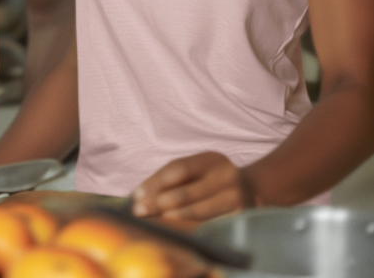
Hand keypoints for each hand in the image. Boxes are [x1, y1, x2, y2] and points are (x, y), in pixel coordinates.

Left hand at [131, 152, 255, 221]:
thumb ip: (172, 178)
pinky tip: (178, 232)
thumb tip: (141, 194)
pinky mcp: (241, 219)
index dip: (156, 182)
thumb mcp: (199, 170)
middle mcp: (226, 175)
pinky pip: (210, 225)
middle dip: (159, 202)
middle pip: (187, 191)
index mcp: (212, 159)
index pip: (179, 169)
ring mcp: (236, 197)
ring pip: (199, 211)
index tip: (137, 194)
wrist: (254, 192)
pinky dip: (191, 229)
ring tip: (155, 220)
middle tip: (139, 211)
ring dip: (173, 218)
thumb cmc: (213, 181)